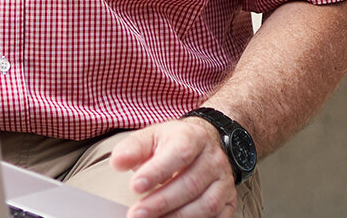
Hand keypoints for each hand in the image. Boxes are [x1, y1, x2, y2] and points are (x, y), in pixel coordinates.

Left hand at [108, 117, 237, 217]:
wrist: (206, 143)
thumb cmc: (173, 143)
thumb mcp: (152, 137)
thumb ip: (133, 149)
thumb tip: (117, 162)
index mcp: (193, 137)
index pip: (179, 153)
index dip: (158, 171)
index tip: (135, 186)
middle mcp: (213, 159)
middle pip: (190, 184)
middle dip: (161, 203)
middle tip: (136, 214)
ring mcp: (224, 181)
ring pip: (206, 205)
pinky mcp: (229, 200)